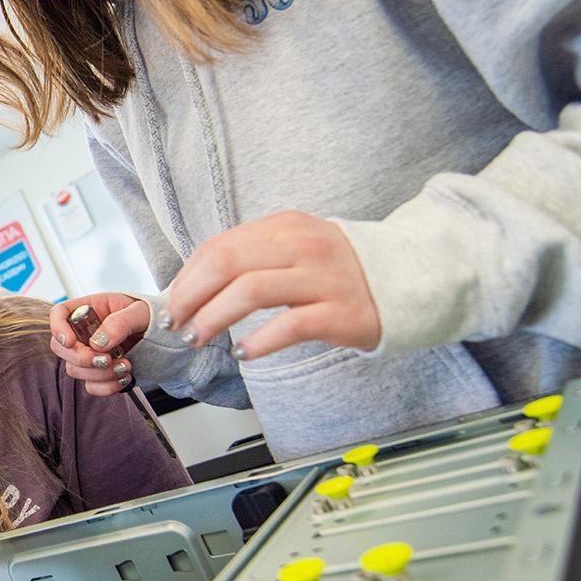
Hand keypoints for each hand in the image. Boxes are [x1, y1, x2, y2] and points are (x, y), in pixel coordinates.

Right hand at [49, 292, 151, 396]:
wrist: (166, 338)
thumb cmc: (152, 316)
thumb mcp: (140, 312)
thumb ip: (120, 322)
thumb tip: (98, 343)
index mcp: (89, 310)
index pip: (59, 314)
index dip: (58, 328)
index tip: (71, 342)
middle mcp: (84, 333)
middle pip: (60, 347)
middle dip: (81, 358)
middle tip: (106, 359)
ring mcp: (89, 354)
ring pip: (75, 370)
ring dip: (99, 373)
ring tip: (126, 366)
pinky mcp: (99, 374)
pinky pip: (91, 386)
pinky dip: (108, 387)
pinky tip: (126, 378)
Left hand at [165, 211, 380, 360]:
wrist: (407, 280)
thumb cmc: (338, 271)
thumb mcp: (294, 250)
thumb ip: (251, 260)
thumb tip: (193, 287)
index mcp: (285, 227)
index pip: (219, 246)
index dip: (187, 278)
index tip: (172, 303)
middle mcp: (303, 245)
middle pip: (228, 263)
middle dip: (192, 297)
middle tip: (178, 324)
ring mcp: (324, 277)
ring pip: (252, 291)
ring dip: (215, 318)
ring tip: (200, 338)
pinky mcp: (342, 312)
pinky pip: (290, 325)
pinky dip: (259, 341)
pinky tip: (243, 353)